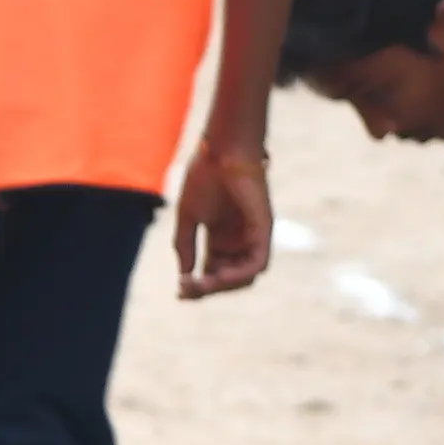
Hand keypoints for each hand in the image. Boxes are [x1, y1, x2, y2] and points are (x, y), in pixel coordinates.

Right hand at [175, 139, 273, 298]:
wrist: (221, 153)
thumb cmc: (204, 177)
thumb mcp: (188, 218)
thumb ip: (185, 246)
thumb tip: (183, 276)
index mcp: (221, 238)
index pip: (213, 271)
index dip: (198, 285)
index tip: (180, 291)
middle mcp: (239, 241)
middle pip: (228, 278)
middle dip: (208, 288)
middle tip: (188, 289)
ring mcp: (253, 237)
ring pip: (244, 276)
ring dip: (223, 285)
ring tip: (202, 284)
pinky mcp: (264, 231)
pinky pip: (257, 263)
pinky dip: (240, 274)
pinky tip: (219, 275)